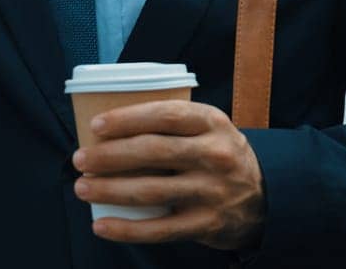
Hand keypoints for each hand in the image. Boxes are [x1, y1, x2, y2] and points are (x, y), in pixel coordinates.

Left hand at [72, 100, 265, 250]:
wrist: (266, 198)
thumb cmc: (219, 155)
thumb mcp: (209, 129)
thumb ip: (173, 124)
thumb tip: (109, 125)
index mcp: (212, 123)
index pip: (165, 116)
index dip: (128, 119)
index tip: (96, 126)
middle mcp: (215, 155)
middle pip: (153, 152)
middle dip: (109, 156)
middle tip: (79, 160)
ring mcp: (212, 192)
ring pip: (151, 191)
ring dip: (110, 190)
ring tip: (82, 188)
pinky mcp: (206, 224)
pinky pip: (160, 230)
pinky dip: (127, 229)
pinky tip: (101, 225)